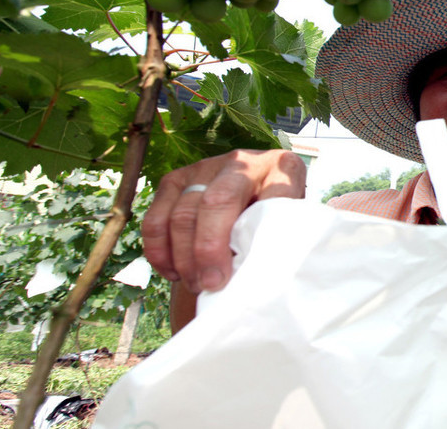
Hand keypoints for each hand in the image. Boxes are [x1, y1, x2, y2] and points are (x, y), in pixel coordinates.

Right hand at [142, 149, 305, 293]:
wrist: (260, 192)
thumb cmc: (278, 216)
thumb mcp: (290, 223)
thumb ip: (278, 237)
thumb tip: (256, 275)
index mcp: (280, 168)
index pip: (258, 198)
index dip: (231, 239)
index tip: (224, 277)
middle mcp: (241, 161)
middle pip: (212, 204)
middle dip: (205, 252)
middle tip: (209, 285)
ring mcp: (204, 167)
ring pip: (180, 215)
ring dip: (182, 257)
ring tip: (196, 284)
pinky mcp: (176, 179)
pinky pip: (155, 220)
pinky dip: (159, 252)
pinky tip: (174, 272)